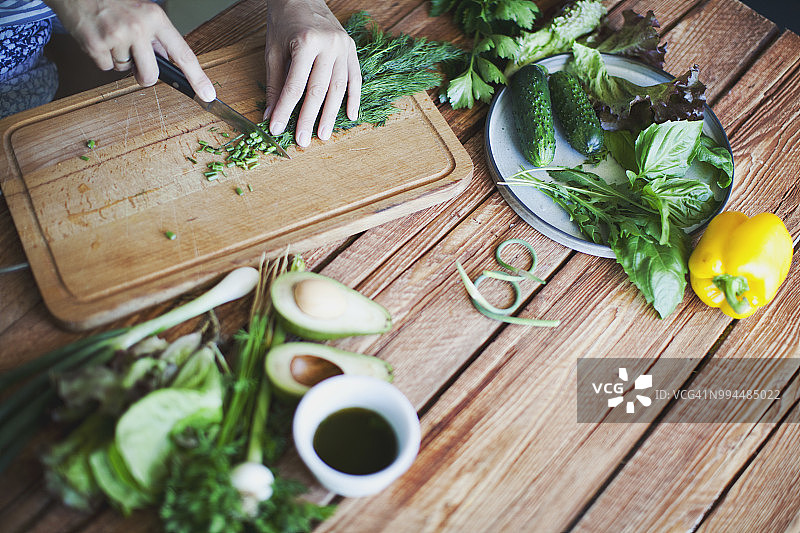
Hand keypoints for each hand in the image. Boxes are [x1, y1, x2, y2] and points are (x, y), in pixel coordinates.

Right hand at [44, 0, 215, 100]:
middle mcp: (138, 27)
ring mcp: (116, 36)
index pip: (183, 54)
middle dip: (143, 77)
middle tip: (135, 63)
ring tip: (111, 36)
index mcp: (155, 18)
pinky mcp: (95, 44)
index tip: (208, 95)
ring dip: (119, 60)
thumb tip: (169, 62)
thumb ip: (157, 37)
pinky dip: (101, 58)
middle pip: (151, 75)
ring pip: (125, 70)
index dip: (198, 78)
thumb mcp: (142, 12)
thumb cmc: (112, 1)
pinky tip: (99, 39)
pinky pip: (105, 67)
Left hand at [264, 0, 360, 146]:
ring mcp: (343, 47)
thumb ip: (274, 84)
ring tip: (323, 135)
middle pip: (319, 90)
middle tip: (304, 141)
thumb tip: (270, 114)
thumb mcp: (273, 51)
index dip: (285, 110)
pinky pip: (355, 78)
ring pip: (339, 88)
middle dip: (309, 118)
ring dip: (331, 114)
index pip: (295, 85)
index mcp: (306, 42)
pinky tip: (349, 116)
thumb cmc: (284, 21)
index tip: (277, 128)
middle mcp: (328, 45)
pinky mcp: (352, 48)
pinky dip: (354, 98)